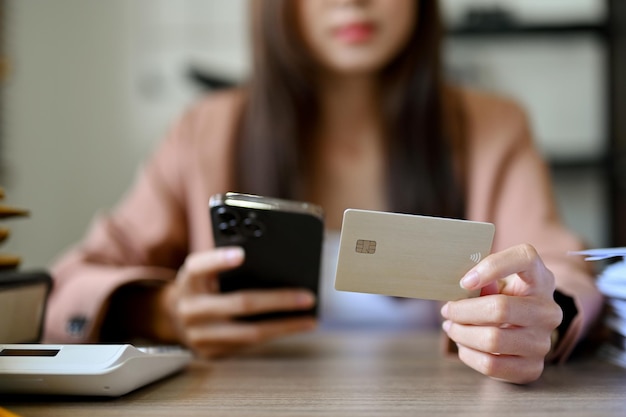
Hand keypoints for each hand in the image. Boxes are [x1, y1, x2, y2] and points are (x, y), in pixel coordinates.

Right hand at [160, 247, 316, 357]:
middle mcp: (190, 308)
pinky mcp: (211, 352)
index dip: (219, 260)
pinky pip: (248, 345)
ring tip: (310, 318)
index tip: (242, 255)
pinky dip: (274, 335)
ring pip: (249, 332)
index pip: (199, 266)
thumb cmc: (202, 285)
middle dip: (279, 300)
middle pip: (239, 303)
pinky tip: (293, 327)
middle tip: (308, 297)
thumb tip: (275, 263)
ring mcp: (199, 335)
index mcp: (189, 280)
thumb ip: (227, 263)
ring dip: (284, 326)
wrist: (174, 317)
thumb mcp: (205, 270)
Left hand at [440, 244, 562, 383]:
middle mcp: (548, 310)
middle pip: (500, 308)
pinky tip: (463, 345)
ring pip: (492, 340)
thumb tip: (462, 288)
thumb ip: (481, 279)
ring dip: (461, 334)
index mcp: (540, 277)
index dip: (492, 267)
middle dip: (463, 311)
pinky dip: (468, 354)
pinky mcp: (533, 367)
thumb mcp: (496, 281)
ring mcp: (543, 341)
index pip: (525, 258)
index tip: (464, 281)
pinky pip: (492, 365)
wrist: (524, 330)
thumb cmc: (504, 298)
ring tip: (451, 327)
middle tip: (448, 310)